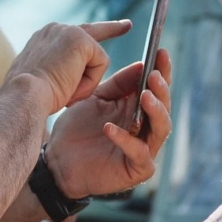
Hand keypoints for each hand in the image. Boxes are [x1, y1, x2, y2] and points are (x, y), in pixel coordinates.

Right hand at [5, 20, 129, 114]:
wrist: (24, 96)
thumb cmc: (30, 97)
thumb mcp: (41, 79)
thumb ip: (56, 70)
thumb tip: (67, 77)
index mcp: (43, 38)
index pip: (72, 35)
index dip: (89, 36)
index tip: (103, 29)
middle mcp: (55, 29)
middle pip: (91, 31)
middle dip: (112, 28)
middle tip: (127, 25)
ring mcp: (68, 31)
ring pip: (95, 59)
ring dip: (86, 82)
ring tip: (65, 91)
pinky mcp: (81, 40)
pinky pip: (101, 64)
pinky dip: (90, 82)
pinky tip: (71, 86)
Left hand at [45, 49, 172, 199]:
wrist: (57, 158)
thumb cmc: (78, 128)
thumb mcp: (97, 99)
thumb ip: (119, 84)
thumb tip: (142, 64)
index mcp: (138, 110)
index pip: (157, 89)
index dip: (163, 71)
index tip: (161, 52)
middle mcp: (146, 129)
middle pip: (164, 107)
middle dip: (161, 89)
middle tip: (154, 75)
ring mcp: (144, 150)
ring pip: (161, 129)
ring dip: (155, 111)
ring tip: (144, 95)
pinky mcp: (136, 169)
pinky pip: (139, 153)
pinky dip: (125, 140)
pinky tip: (109, 128)